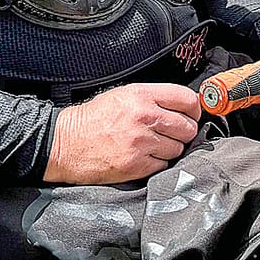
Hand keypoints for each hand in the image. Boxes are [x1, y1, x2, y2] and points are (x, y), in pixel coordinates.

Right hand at [45, 82, 201, 183]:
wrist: (65, 143)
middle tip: (172, 133)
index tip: (191, 114)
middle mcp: (145, 117)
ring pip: (178, 148)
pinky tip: (144, 156)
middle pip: (187, 127)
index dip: (194, 109)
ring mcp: (141, 143)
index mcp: (142, 96)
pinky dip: (158, 162)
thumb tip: (183, 106)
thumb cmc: (93, 119)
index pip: (187, 99)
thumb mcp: (123, 95)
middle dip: (184, 131)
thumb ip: (154, 98)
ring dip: (171, 148)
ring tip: (154, 145)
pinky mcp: (136, 165)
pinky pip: (164, 164)